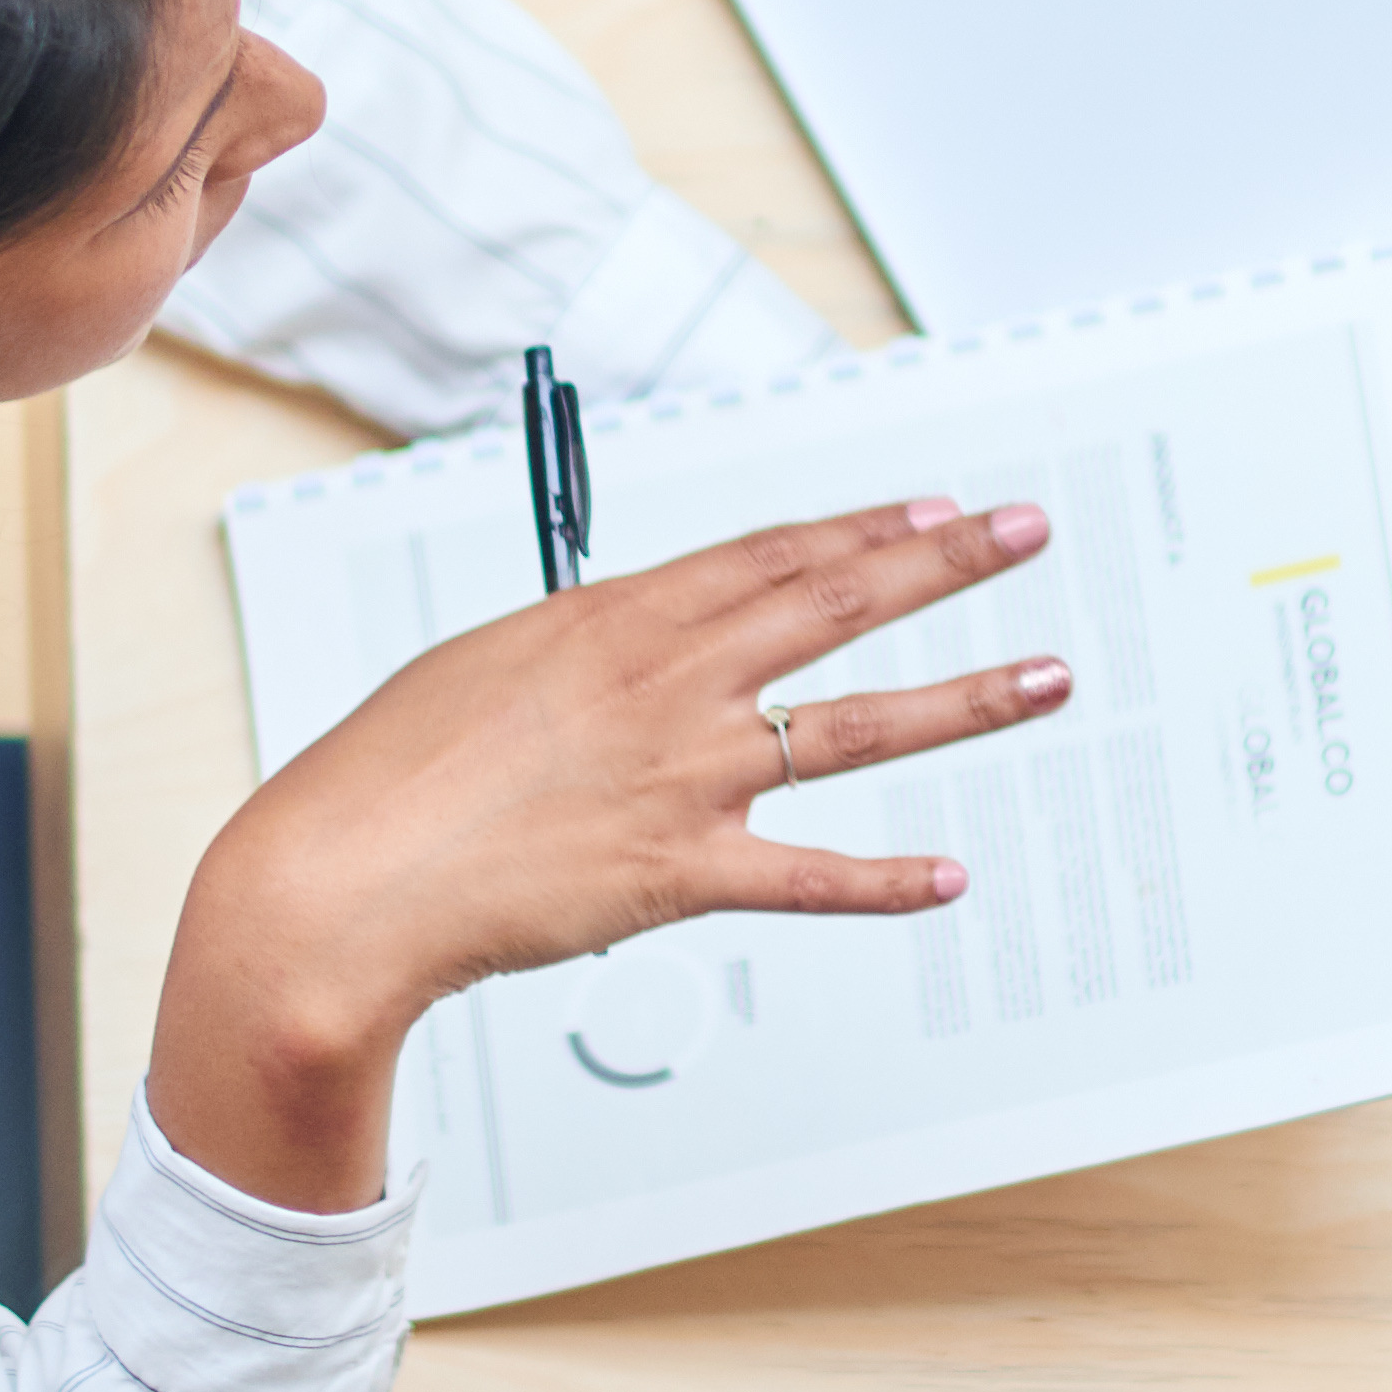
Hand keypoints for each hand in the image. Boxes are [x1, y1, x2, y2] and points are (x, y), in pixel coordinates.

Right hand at [153, 497, 1064, 1201]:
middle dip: (947, 564)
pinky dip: (886, 883)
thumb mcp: (489, 667)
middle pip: (836, 605)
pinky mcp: (680, 874)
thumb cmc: (392, 776)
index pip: (771, 555)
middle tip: (1024, 533)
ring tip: (1048, 678)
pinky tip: (950, 878)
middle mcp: (666, 684)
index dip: (864, 529)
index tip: (932, 508)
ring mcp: (683, 776)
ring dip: (967, 699)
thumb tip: (640, 642)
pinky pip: (809, 878)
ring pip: (857, 724)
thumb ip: (585, 651)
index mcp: (616, 620)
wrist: (342, 882)